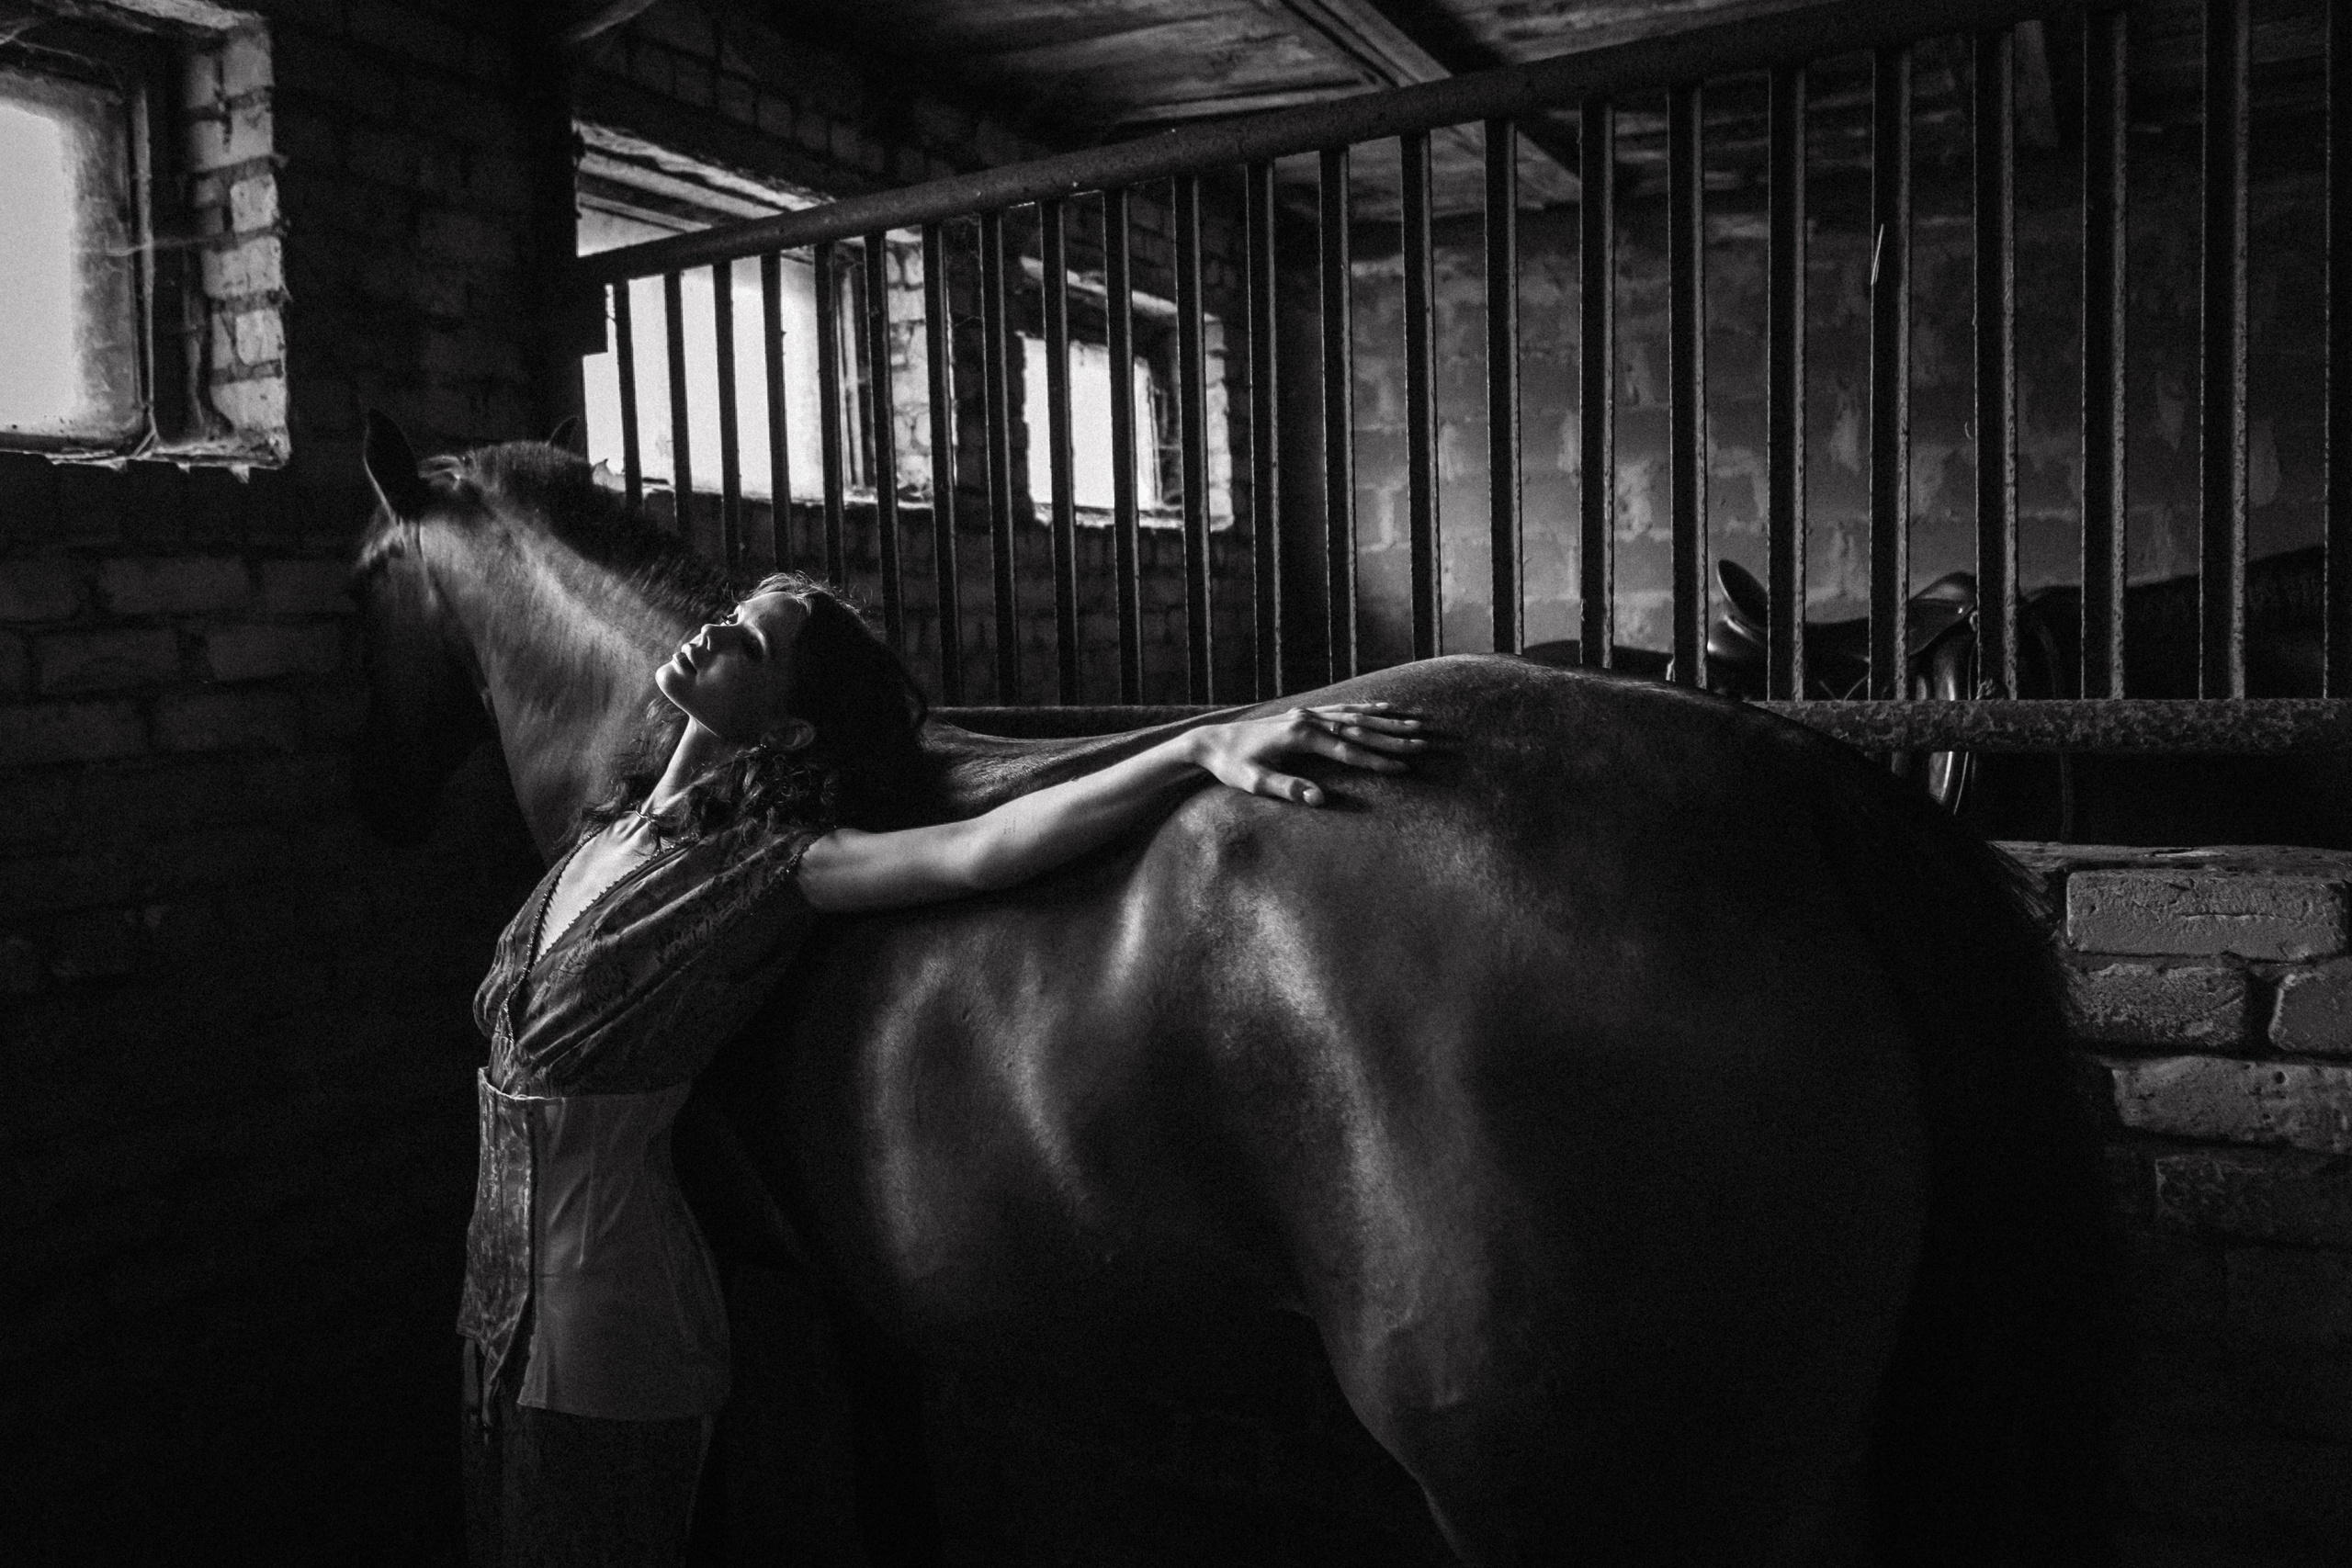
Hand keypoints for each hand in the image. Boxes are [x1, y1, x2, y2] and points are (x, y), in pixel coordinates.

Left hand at [1186, 703, 1429, 806]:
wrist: (1212, 742)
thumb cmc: (1232, 766)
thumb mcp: (1254, 782)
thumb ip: (1286, 788)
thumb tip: (1319, 799)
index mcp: (1300, 737)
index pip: (1347, 751)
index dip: (1376, 760)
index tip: (1402, 767)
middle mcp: (1307, 719)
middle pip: (1358, 729)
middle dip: (1391, 738)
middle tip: (1422, 744)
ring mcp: (1307, 713)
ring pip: (1354, 716)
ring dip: (1385, 722)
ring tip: (1415, 725)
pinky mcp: (1304, 713)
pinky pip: (1342, 709)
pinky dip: (1365, 709)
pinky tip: (1383, 709)